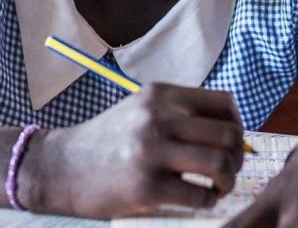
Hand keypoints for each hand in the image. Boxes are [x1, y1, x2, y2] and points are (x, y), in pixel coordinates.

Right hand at [20, 84, 244, 218]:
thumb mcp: (141, 110)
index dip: (237, 125)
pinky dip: (208, 201)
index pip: (224, 103)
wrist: (60, 167)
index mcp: (160, 95)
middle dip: (238, 157)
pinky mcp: (146, 187)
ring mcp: (151, 152)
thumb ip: (180, 114)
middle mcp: (157, 117)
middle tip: (229, 171)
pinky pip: (199, 196)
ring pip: (219, 164)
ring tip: (219, 188)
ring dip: (228, 181)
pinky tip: (199, 201)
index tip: (230, 142)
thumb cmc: (108, 141)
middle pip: (228, 134)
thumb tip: (232, 132)